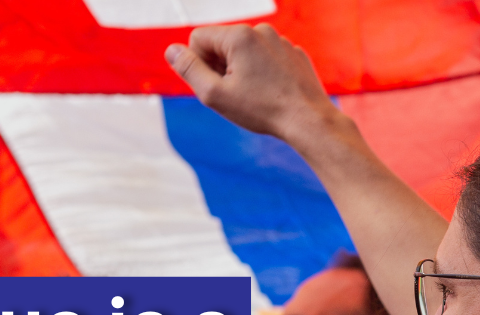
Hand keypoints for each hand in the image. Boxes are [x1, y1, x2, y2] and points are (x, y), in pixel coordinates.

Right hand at [166, 24, 337, 141]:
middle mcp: (260, 30)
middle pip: (222, 45)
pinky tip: (272, 93)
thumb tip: (171, 50)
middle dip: (221, 68)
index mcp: (238, 35)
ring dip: (241, 71)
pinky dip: (263, 74)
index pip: (198, 39)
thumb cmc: (262, 109)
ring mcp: (280, 41)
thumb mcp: (214, 94)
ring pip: (245, 53)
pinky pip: (266, 59)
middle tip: (235, 95)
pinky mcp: (293, 53)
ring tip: (255, 95)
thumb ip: (188, 69)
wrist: (308, 120)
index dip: (199, 66)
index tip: (216, 86)